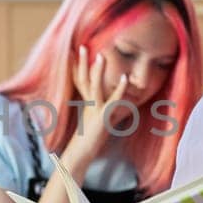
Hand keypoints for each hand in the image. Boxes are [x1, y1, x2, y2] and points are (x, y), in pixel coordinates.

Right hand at [65, 44, 128, 161]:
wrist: (80, 155)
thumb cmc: (88, 141)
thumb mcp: (97, 123)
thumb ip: (107, 112)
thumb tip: (119, 106)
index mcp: (84, 103)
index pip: (79, 80)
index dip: (77, 66)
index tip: (76, 52)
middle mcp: (86, 103)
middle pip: (82, 78)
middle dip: (82, 62)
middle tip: (82, 46)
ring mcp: (93, 110)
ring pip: (94, 86)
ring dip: (98, 70)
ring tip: (100, 55)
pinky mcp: (102, 117)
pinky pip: (112, 100)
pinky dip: (120, 89)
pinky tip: (126, 78)